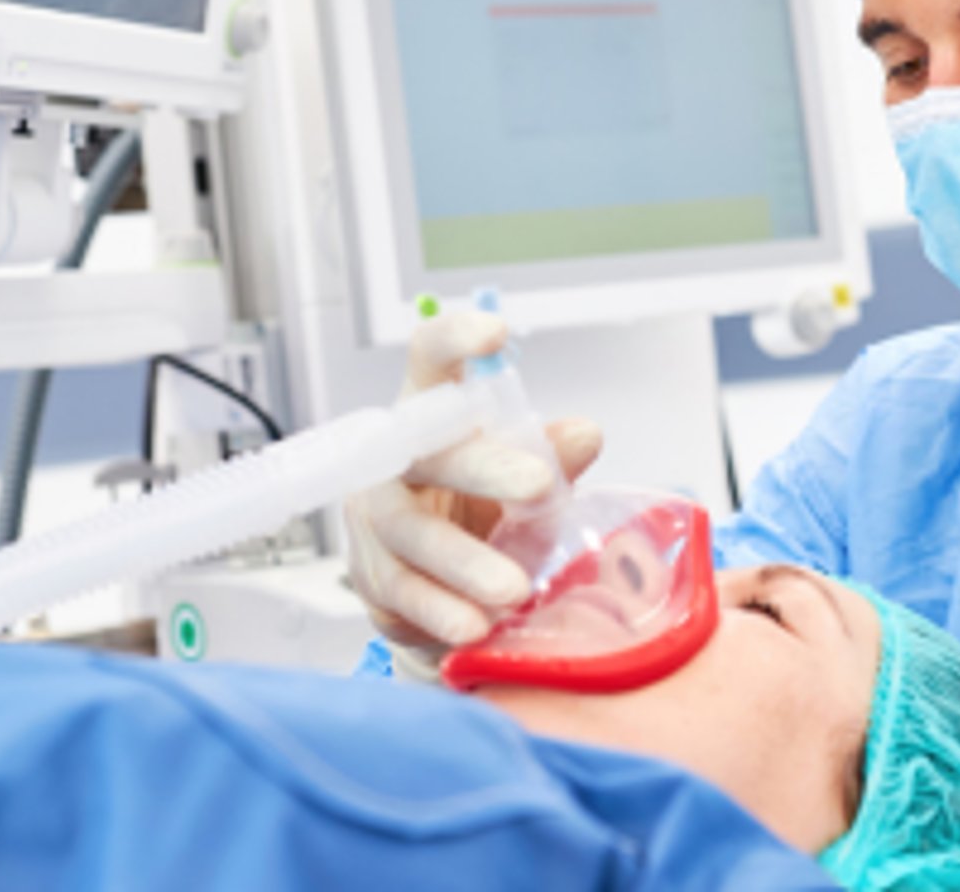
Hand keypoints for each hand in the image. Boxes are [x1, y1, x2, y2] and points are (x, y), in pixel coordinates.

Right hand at [346, 311, 603, 680]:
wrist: (440, 587)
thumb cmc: (480, 509)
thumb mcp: (521, 477)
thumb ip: (550, 455)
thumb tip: (585, 434)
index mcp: (429, 415)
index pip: (429, 360)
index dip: (455, 340)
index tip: (495, 331)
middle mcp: (393, 460)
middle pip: (424, 450)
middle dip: (483, 466)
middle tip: (538, 484)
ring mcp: (375, 519)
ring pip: (409, 532)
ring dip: (464, 560)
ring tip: (515, 587)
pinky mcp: (374, 578)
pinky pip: (403, 593)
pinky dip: (441, 611)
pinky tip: (476, 626)